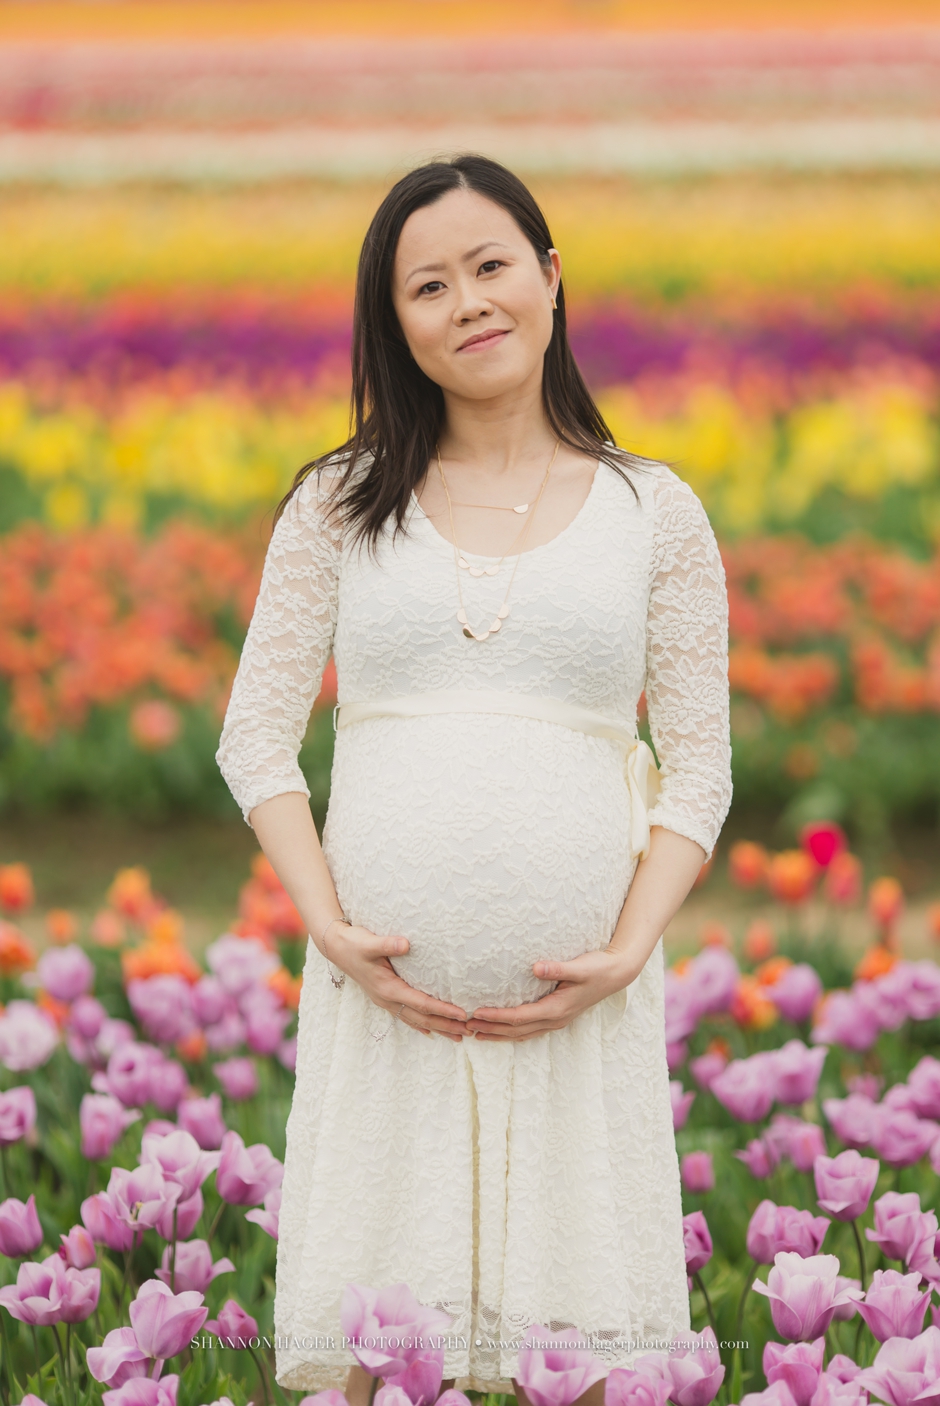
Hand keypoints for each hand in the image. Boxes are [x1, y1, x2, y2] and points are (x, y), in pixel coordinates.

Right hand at [323, 923, 469, 1040]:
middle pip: (422, 1018)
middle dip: (445, 1026)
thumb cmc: (355, 943)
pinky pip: (406, 1015)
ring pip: (415, 1020)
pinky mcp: (384, 996)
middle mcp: (387, 998)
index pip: (422, 1003)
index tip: (462, 1015)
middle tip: (469, 1032)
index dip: (443, 1010)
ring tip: (457, 1037)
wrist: (336, 947)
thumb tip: (406, 944)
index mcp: (388, 988)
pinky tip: (430, 1031)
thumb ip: (387, 944)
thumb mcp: (369, 942)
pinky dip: (420, 1024)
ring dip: (437, 1028)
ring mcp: (385, 1000)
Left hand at [465, 947, 636, 1041]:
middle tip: (465, 1026)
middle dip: (491, 1029)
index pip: (519, 1017)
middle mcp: (555, 1019)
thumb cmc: (598, 967)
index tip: (475, 1013)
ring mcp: (557, 1020)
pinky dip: (512, 1032)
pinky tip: (501, 1030)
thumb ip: (558, 968)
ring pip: (522, 1034)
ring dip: (498, 1034)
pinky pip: (530, 1030)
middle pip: (516, 1030)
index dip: (496, 1016)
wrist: (617, 974)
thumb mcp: (580, 966)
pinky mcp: (557, 1016)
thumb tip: (535, 967)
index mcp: (557, 1008)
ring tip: (475, 1034)